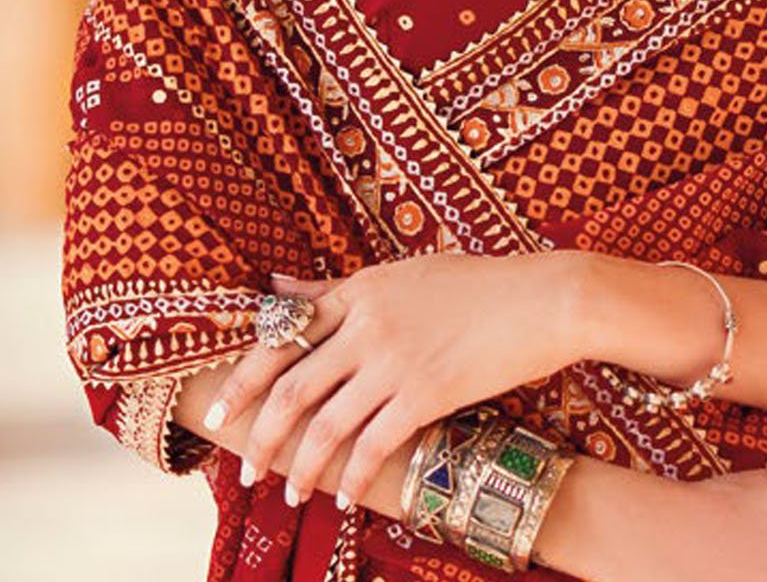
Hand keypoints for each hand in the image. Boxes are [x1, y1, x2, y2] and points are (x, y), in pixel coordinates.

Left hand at [202, 250, 582, 507]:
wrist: (542, 298)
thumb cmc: (475, 283)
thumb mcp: (402, 274)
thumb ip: (336, 287)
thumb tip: (274, 285)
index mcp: (360, 288)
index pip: (282, 335)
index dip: (243, 377)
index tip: (219, 409)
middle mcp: (368, 323)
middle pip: (291, 386)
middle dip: (261, 435)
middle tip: (246, 467)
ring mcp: (396, 360)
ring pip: (325, 424)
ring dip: (302, 466)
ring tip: (290, 492)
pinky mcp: (427, 394)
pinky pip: (374, 445)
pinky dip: (353, 477)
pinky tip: (343, 497)